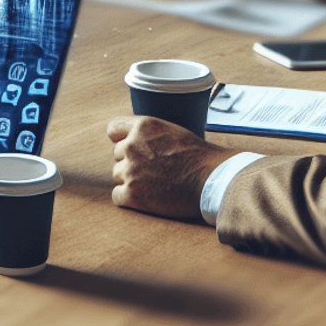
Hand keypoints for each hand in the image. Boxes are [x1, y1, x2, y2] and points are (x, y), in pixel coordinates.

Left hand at [107, 115, 235, 218]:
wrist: (212, 180)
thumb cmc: (197, 156)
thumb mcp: (170, 131)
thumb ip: (147, 133)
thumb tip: (130, 139)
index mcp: (142, 127)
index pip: (113, 129)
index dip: (121, 139)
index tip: (131, 148)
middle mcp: (132, 146)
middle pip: (118, 155)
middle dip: (132, 162)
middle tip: (154, 170)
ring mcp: (131, 170)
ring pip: (118, 175)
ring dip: (132, 180)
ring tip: (155, 183)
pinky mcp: (133, 194)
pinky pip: (117, 196)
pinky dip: (129, 199)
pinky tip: (146, 198)